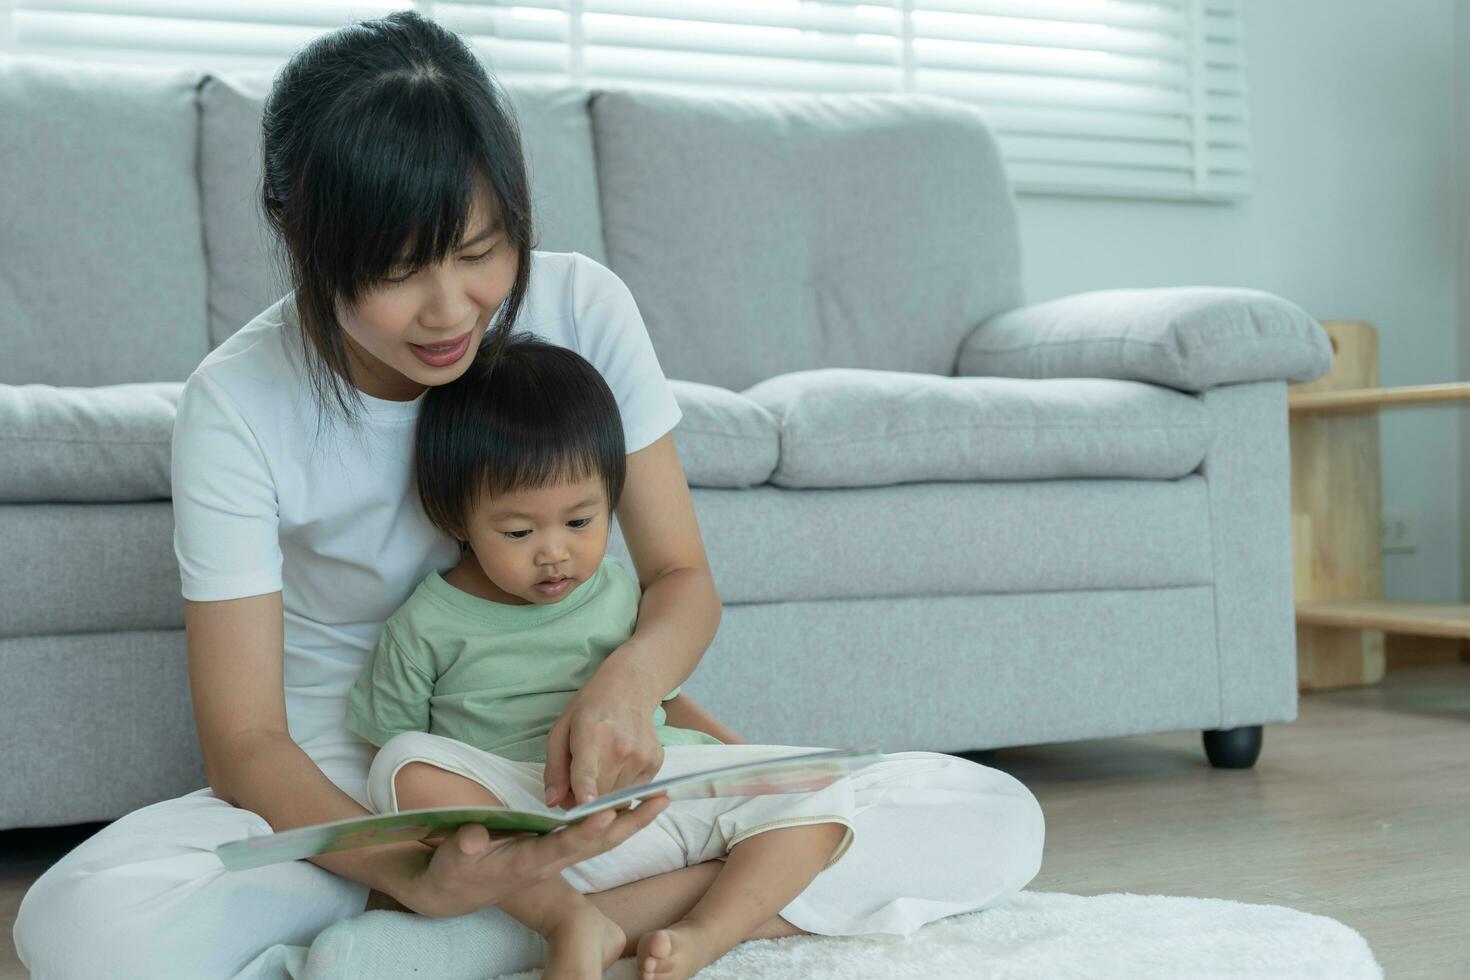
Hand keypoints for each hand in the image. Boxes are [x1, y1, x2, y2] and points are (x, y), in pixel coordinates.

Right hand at [398, 794, 670, 917]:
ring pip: (602, 841)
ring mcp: (557, 857)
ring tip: (660, 798)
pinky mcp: (558, 851)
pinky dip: (617, 823)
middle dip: (629, 825)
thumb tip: (471, 838)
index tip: (608, 814)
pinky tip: (636, 806)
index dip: (584, 833)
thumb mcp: (452, 860)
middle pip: (597, 845)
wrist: (457, 891)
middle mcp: (550, 861)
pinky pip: (593, 837)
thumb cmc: (455, 870)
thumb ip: (463, 847)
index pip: (561, 847)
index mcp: (526, 862)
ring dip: (632, 822)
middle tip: (659, 801)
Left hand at [543, 657, 664, 808]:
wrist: (631, 687)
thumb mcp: (561, 729)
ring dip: (604, 796)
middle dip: (585, 801)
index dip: (585, 790)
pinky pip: (633, 792)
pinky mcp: (656, 762)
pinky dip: (621, 787)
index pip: (587, 770)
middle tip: (576, 787)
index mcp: (591, 735)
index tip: (585, 805)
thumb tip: (552, 801)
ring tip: (600, 770)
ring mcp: (642, 755)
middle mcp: (621, 747)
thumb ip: (554, 768)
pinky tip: (618, 765)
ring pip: (617, 798)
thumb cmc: (591, 708)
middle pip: (600, 795)